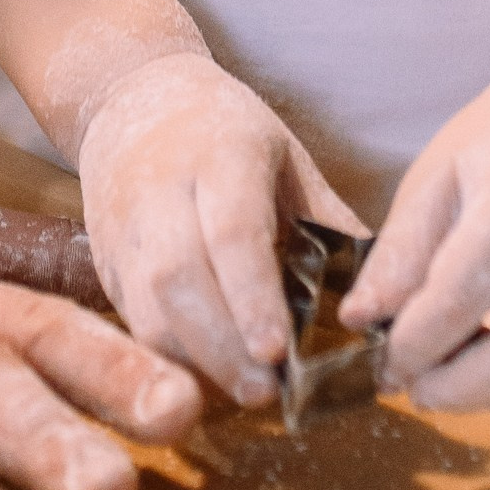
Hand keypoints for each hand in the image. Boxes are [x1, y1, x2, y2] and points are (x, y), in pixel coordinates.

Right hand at [73, 50, 365, 405]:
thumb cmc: (224, 129)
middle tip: (266, 390)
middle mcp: (162, 191)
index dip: (251, 294)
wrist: (130, 98)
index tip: (277, 349)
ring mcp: (125, 227)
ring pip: (147, 306)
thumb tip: (383, 286)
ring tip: (243, 391)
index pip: (231, 231)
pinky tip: (205, 378)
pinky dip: (166, 356)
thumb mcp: (285, 155)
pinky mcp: (106, 260)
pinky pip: (130, 318)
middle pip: (180, 277)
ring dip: (194, 358)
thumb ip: (327, 219)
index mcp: (219, 155)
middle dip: (222, 344)